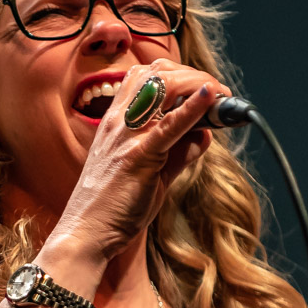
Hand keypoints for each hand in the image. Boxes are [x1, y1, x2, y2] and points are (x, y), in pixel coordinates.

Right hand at [56, 59, 228, 262]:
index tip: (203, 89)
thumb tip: (204, 135)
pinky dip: (193, 108)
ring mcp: (127, 136)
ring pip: (164, 89)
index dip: (178, 74)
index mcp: (116, 121)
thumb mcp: (150, 173)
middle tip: (220, 95)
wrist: (86, 234)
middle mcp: (119, 121)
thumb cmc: (113, 207)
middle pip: (158, 74)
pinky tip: (210, 96)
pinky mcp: (138, 157)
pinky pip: (169, 126)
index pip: (145, 76)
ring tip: (221, 98)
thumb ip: (178, 152)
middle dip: (194, 76)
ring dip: (198, 85)